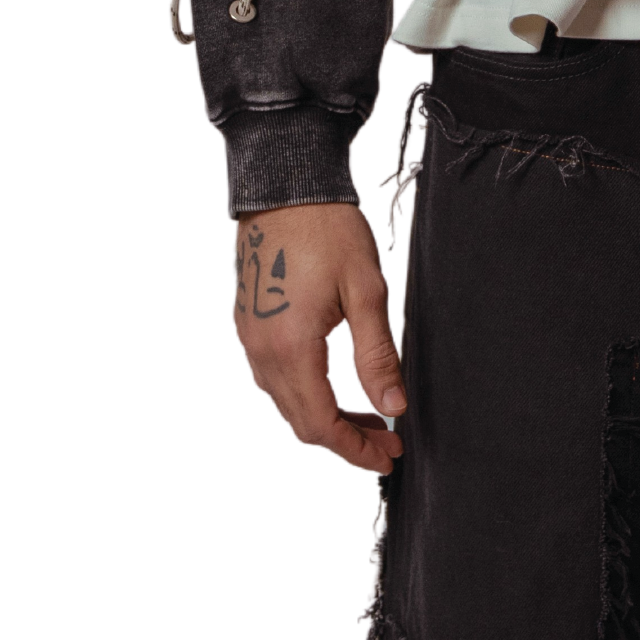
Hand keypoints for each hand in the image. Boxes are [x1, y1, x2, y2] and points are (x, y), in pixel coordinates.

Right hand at [233, 204, 406, 472]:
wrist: (284, 183)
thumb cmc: (327, 228)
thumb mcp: (366, 292)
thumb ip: (377, 357)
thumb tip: (394, 408)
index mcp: (290, 348)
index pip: (321, 425)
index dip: (356, 450)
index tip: (390, 456)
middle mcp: (260, 351)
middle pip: (299, 423)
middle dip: (344, 440)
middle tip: (387, 440)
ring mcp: (247, 337)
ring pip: (284, 403)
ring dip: (324, 418)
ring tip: (368, 413)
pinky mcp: (245, 322)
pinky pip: (270, 378)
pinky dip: (303, 393)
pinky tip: (334, 384)